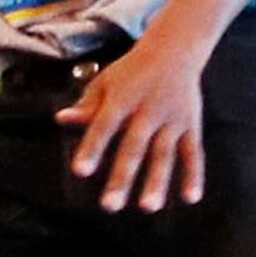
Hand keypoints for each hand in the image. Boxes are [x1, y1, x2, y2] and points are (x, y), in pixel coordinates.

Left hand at [57, 40, 207, 211]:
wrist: (175, 49)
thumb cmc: (133, 70)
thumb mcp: (105, 81)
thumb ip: (87, 105)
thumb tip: (62, 119)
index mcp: (123, 98)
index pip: (104, 126)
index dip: (92, 148)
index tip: (81, 172)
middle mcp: (148, 110)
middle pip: (134, 147)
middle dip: (122, 177)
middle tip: (110, 206)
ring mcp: (172, 119)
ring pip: (164, 154)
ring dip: (157, 181)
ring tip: (149, 207)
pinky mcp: (191, 124)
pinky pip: (194, 153)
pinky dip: (194, 175)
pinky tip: (191, 198)